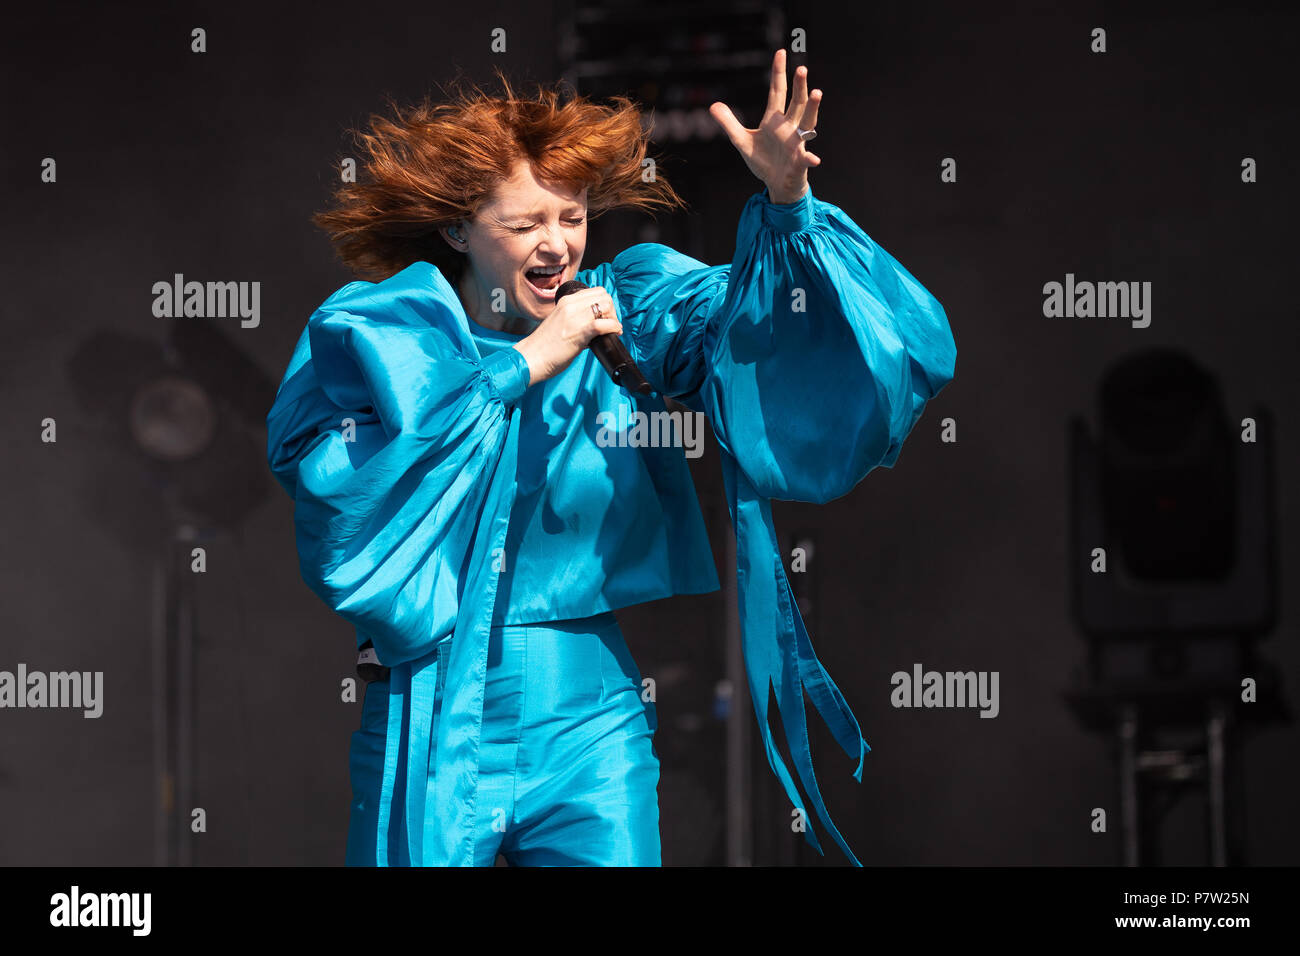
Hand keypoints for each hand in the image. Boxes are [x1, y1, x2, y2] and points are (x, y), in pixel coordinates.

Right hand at [512, 287, 622, 384]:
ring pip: (606, 306)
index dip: (605, 303)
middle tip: (610, 324)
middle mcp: (570, 305)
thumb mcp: (559, 322)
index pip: (595, 291)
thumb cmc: (544, 345)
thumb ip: (576, 319)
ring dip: (614, 318)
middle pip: (604, 296)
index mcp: (566, 300)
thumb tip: (594, 327)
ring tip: (612, 330)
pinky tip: (613, 334)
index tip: (606, 316)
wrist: (530, 358)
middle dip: (612, 309)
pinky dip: (613, 327)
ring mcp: (574, 318)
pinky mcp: (579, 332)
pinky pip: (603, 324)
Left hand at [709, 49, 821, 204]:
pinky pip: (806, 159)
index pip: (777, 92)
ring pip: (807, 122)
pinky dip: (810, 159)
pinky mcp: (799, 162)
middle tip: (801, 68)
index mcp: (774, 120)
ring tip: (817, 92)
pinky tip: (814, 159)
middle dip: (799, 86)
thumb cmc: (763, 160)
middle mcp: (789, 127)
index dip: (778, 73)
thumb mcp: (741, 141)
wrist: (777, 183)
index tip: (781, 52)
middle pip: (796, 102)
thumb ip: (729, 123)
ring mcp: (796, 143)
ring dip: (812, 108)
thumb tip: (713, 105)